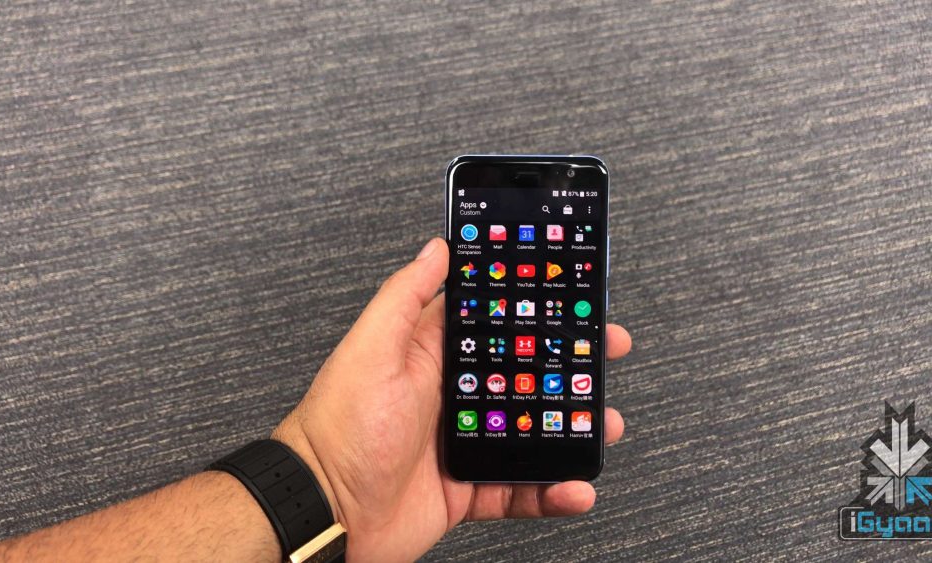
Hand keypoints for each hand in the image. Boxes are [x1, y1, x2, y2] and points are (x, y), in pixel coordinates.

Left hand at [273, 238, 630, 561]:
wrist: (323, 511)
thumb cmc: (338, 428)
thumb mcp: (372, 349)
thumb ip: (406, 297)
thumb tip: (436, 247)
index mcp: (433, 357)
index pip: (495, 322)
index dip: (535, 309)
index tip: (573, 300)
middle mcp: (454, 397)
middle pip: (524, 375)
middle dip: (570, 366)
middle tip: (608, 354)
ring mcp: (464, 444)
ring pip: (532, 431)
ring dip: (571, 428)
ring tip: (603, 424)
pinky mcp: (467, 489)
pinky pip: (521, 489)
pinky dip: (552, 491)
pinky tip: (574, 488)